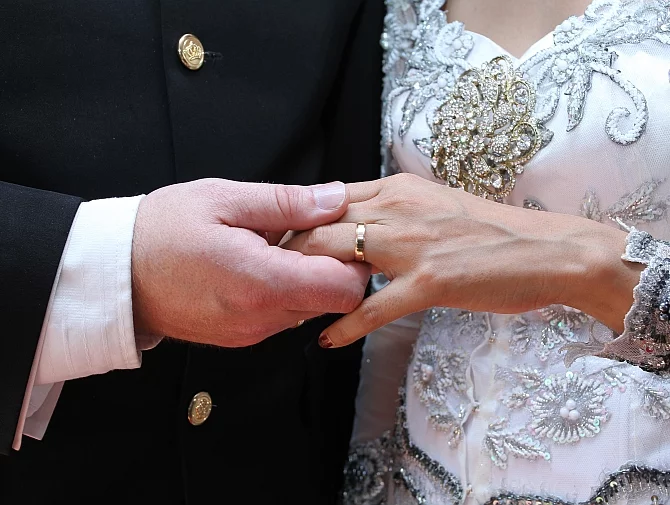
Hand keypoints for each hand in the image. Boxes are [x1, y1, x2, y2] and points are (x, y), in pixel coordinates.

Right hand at [131, 178, 369, 346]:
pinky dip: (284, 292)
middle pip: (332, 302)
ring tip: (276, 247)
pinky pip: (283, 317)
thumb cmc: (161, 230)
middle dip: (333, 267)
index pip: (344, 289)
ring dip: (307, 279)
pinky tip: (259, 266)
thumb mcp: (222, 200)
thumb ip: (286, 202)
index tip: (339, 234)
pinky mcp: (241, 337)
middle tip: (306, 232)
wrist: (115, 274)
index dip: (354, 261)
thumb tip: (336, 198)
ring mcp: (251, 332)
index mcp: (262, 282)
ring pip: (309, 310)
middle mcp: (261, 317)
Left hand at [283, 173, 638, 346]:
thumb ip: (392, 209)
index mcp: (396, 189)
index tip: (269, 244)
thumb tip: (354, 219)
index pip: (326, 200)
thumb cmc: (491, 231)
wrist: (548, 250)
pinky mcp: (430, 281)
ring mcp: (412, 245)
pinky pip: (374, 307)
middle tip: (260, 278)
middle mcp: (397, 209)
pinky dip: (345, 325)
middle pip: (319, 225)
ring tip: (281, 306)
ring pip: (336, 257)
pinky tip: (325, 339)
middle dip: (284, 252)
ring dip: (303, 284)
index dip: (293, 223)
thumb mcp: (433, 204)